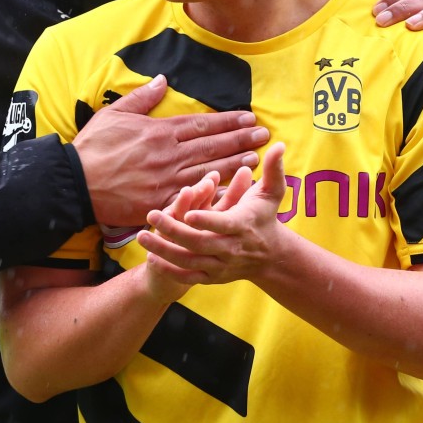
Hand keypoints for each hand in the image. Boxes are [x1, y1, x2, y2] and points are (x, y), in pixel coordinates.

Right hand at [72, 75, 269, 226]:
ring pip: (209, 170)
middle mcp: (168, 155)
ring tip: (255, 158)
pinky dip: (214, 192)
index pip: (202, 124)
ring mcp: (166, 180)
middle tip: (263, 135)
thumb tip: (163, 80)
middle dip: (240, 140)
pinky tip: (232, 189)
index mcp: (159, 132)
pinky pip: (193, 196)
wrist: (75, 183)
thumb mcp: (114, 113)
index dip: (228, 121)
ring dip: (235, 164)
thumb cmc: (92, 148)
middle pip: (212, 146)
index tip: (248, 117)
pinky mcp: (161, 202)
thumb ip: (142, 97)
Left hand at [138, 143, 287, 285]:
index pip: (222, 224)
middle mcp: (230, 248)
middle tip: (152, 216)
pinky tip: (151, 258)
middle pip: (199, 242)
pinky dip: (170, 270)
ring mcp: (220, 264)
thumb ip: (273, 169)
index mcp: (242, 225)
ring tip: (142, 236)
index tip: (187, 212)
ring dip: (164, 250)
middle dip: (174, 231)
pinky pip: (188, 277)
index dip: (206, 219)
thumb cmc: (265, 216)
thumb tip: (280, 145)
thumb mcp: (273, 192)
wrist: (270, 255)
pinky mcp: (212, 276)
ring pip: (189, 261)